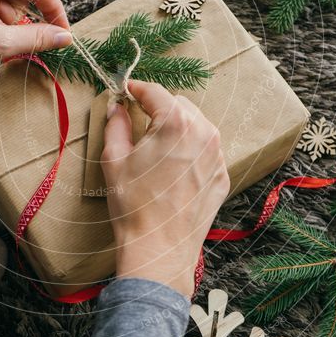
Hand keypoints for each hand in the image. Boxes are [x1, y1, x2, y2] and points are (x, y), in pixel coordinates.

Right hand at [101, 80, 229, 298]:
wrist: (159, 248)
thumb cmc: (133, 205)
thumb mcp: (114, 160)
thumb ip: (116, 125)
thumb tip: (118, 108)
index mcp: (175, 123)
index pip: (155, 92)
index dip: (136, 89)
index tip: (125, 90)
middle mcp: (203, 133)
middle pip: (179, 104)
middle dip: (158, 108)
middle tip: (138, 121)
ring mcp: (216, 155)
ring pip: (196, 124)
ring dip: (176, 127)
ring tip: (156, 146)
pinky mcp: (221, 175)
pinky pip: (206, 149)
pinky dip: (190, 149)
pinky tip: (172, 167)